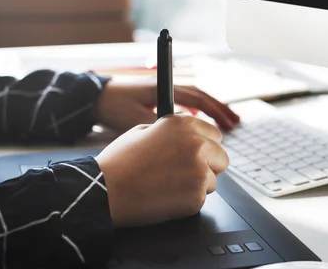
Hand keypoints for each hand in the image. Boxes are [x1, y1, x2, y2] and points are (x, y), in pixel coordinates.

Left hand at [94, 77, 239, 132]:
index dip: (216, 110)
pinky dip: (198, 114)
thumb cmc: (114, 107)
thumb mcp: (137, 120)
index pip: (198, 98)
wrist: (95, 99)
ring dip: (211, 111)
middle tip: (236, 122)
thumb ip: (161, 129)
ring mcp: (164, 94)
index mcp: (165, 90)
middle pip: (201, 98)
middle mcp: (168, 90)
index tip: (229, 122)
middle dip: (220, 110)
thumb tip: (183, 141)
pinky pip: (185, 105)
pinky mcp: (158, 102)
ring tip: (227, 123)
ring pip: (195, 101)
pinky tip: (202, 126)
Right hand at [96, 115, 228, 226]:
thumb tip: (188, 134)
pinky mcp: (196, 195)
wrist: (106, 190)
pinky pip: (201, 199)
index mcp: (185, 124)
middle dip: (208, 166)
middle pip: (221, 157)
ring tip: (170, 185)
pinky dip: (188, 202)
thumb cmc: (120, 161)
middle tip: (184, 173)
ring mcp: (199, 169)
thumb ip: (172, 130)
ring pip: (213, 180)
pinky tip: (166, 197)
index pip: (215, 134)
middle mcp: (197, 143)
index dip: (206, 146)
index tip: (198, 153)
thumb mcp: (144, 130)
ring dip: (197, 185)